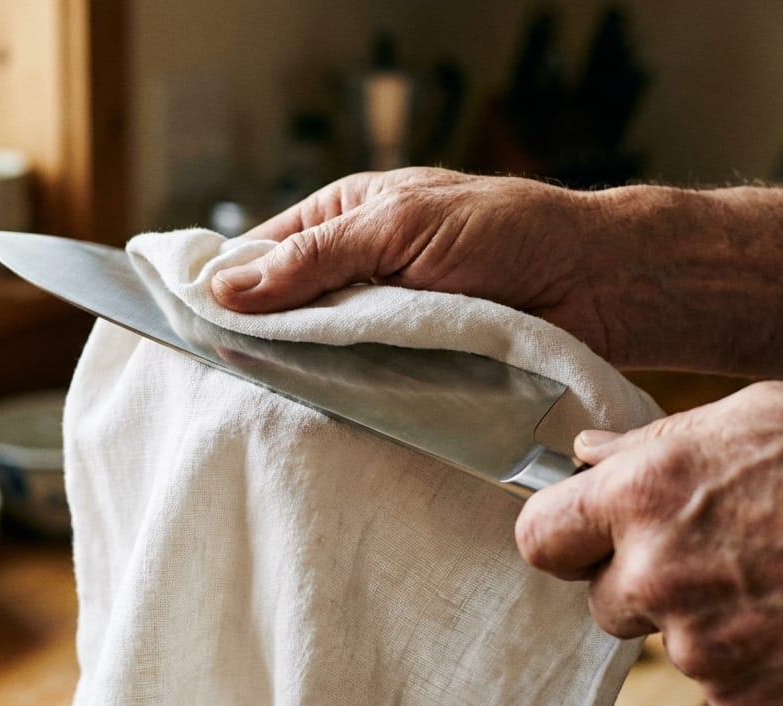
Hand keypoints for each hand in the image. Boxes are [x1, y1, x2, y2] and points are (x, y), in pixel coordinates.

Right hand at [211, 167, 619, 357]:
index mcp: (347, 217)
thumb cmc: (505, 230)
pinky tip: (323, 411)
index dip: (226, 284)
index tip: (188, 323)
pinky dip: (347, 395)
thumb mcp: (397, 226)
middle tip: (226, 372)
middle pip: (285, 309)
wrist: (594, 283)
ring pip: (321, 354)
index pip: (263, 252)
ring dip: (305, 371)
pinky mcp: (413, 367)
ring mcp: (386, 322)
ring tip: (269, 396)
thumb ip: (313, 258)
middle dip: (262, 336)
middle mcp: (360, 269)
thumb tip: (224, 286)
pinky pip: (364, 385)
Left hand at [515, 381, 782, 705]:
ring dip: (703, 621)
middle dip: (642, 581)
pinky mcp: (741, 704)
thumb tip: (591, 455)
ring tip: (778, 583)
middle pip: (601, 597)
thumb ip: (655, 443)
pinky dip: (751, 662)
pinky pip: (720, 684)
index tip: (586, 536)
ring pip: (667, 642)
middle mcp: (657, 576)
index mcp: (645, 496)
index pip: (539, 535)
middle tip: (713, 555)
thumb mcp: (758, 417)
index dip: (564, 535)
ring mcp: (698, 650)